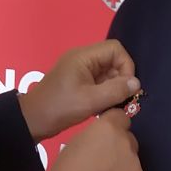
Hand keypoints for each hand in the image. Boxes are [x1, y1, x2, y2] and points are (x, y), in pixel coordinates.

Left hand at [22, 40, 139, 139]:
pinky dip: (106, 93)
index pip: (115, 49)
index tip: (127, 87)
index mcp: (83, 56)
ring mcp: (80, 70)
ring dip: (114, 88)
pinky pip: (99, 82)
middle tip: (123, 99)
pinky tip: (105, 107)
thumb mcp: (90, 101)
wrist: (33, 121)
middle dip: (121, 78)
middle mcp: (82, 59)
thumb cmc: (59, 108)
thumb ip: (115, 91)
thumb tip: (137, 83)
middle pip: (113, 60)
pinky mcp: (79, 82)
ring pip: (107, 72)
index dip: (126, 66)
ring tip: (114, 105)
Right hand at [46, 111, 144, 170]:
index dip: (113, 125)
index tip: (106, 135)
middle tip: (103, 162)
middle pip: (128, 139)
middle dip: (119, 147)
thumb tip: (97, 141)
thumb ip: (91, 138)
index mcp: (107, 128)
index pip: (120, 116)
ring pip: (132, 161)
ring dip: (122, 167)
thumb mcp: (72, 146)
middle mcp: (126, 143)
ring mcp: (135, 164)